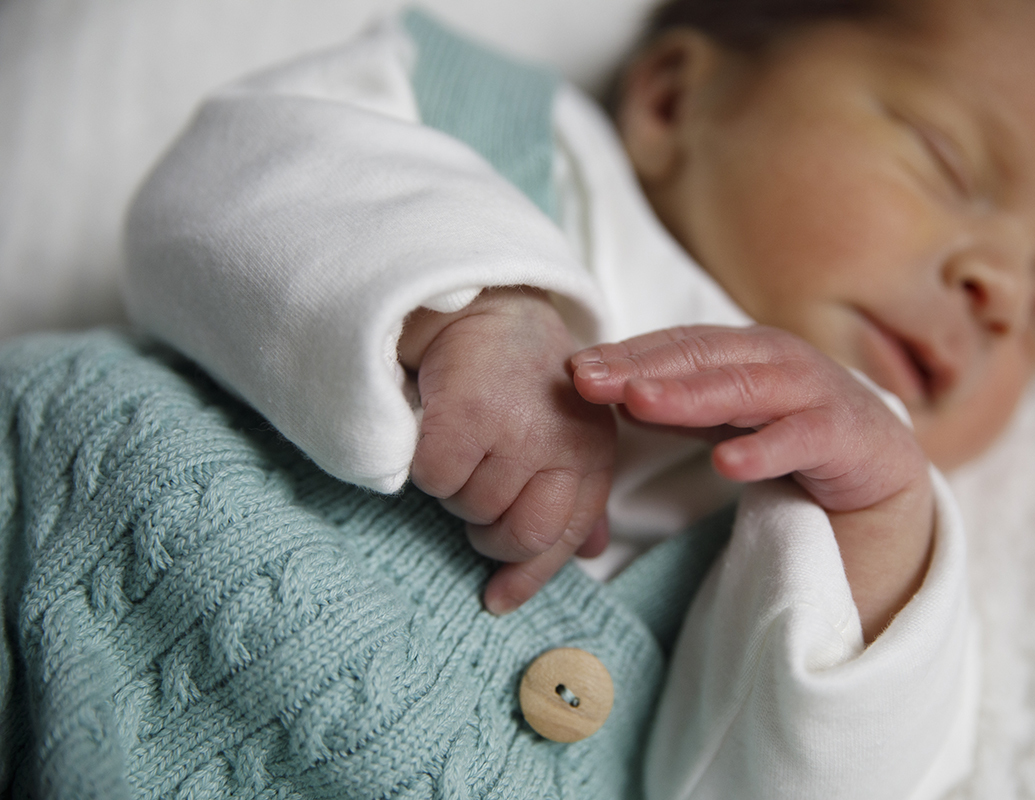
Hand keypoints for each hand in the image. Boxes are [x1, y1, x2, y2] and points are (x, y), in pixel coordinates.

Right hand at [399, 289, 615, 613]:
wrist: (483, 305)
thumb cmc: (521, 378)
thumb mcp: (566, 429)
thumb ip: (578, 491)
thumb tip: (592, 552)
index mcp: (595, 450)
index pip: (567, 536)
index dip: (531, 577)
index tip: (497, 600)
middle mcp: (568, 442)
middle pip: (520, 536)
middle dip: (487, 535)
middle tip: (471, 503)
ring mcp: (520, 428)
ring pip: (471, 508)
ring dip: (454, 490)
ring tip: (460, 445)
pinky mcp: (470, 413)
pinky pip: (436, 480)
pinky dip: (424, 466)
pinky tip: (434, 432)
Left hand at [571, 325, 933, 640]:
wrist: (874, 460)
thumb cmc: (786, 426)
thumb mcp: (721, 415)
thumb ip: (670, 402)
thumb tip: (599, 391)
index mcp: (738, 349)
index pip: (672, 347)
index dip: (623, 355)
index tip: (573, 372)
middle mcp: (772, 359)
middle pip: (699, 360)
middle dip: (641, 368)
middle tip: (589, 380)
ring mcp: (809, 391)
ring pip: (743, 390)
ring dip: (690, 396)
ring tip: (640, 403)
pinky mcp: (842, 433)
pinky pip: (799, 439)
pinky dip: (764, 449)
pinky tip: (727, 465)